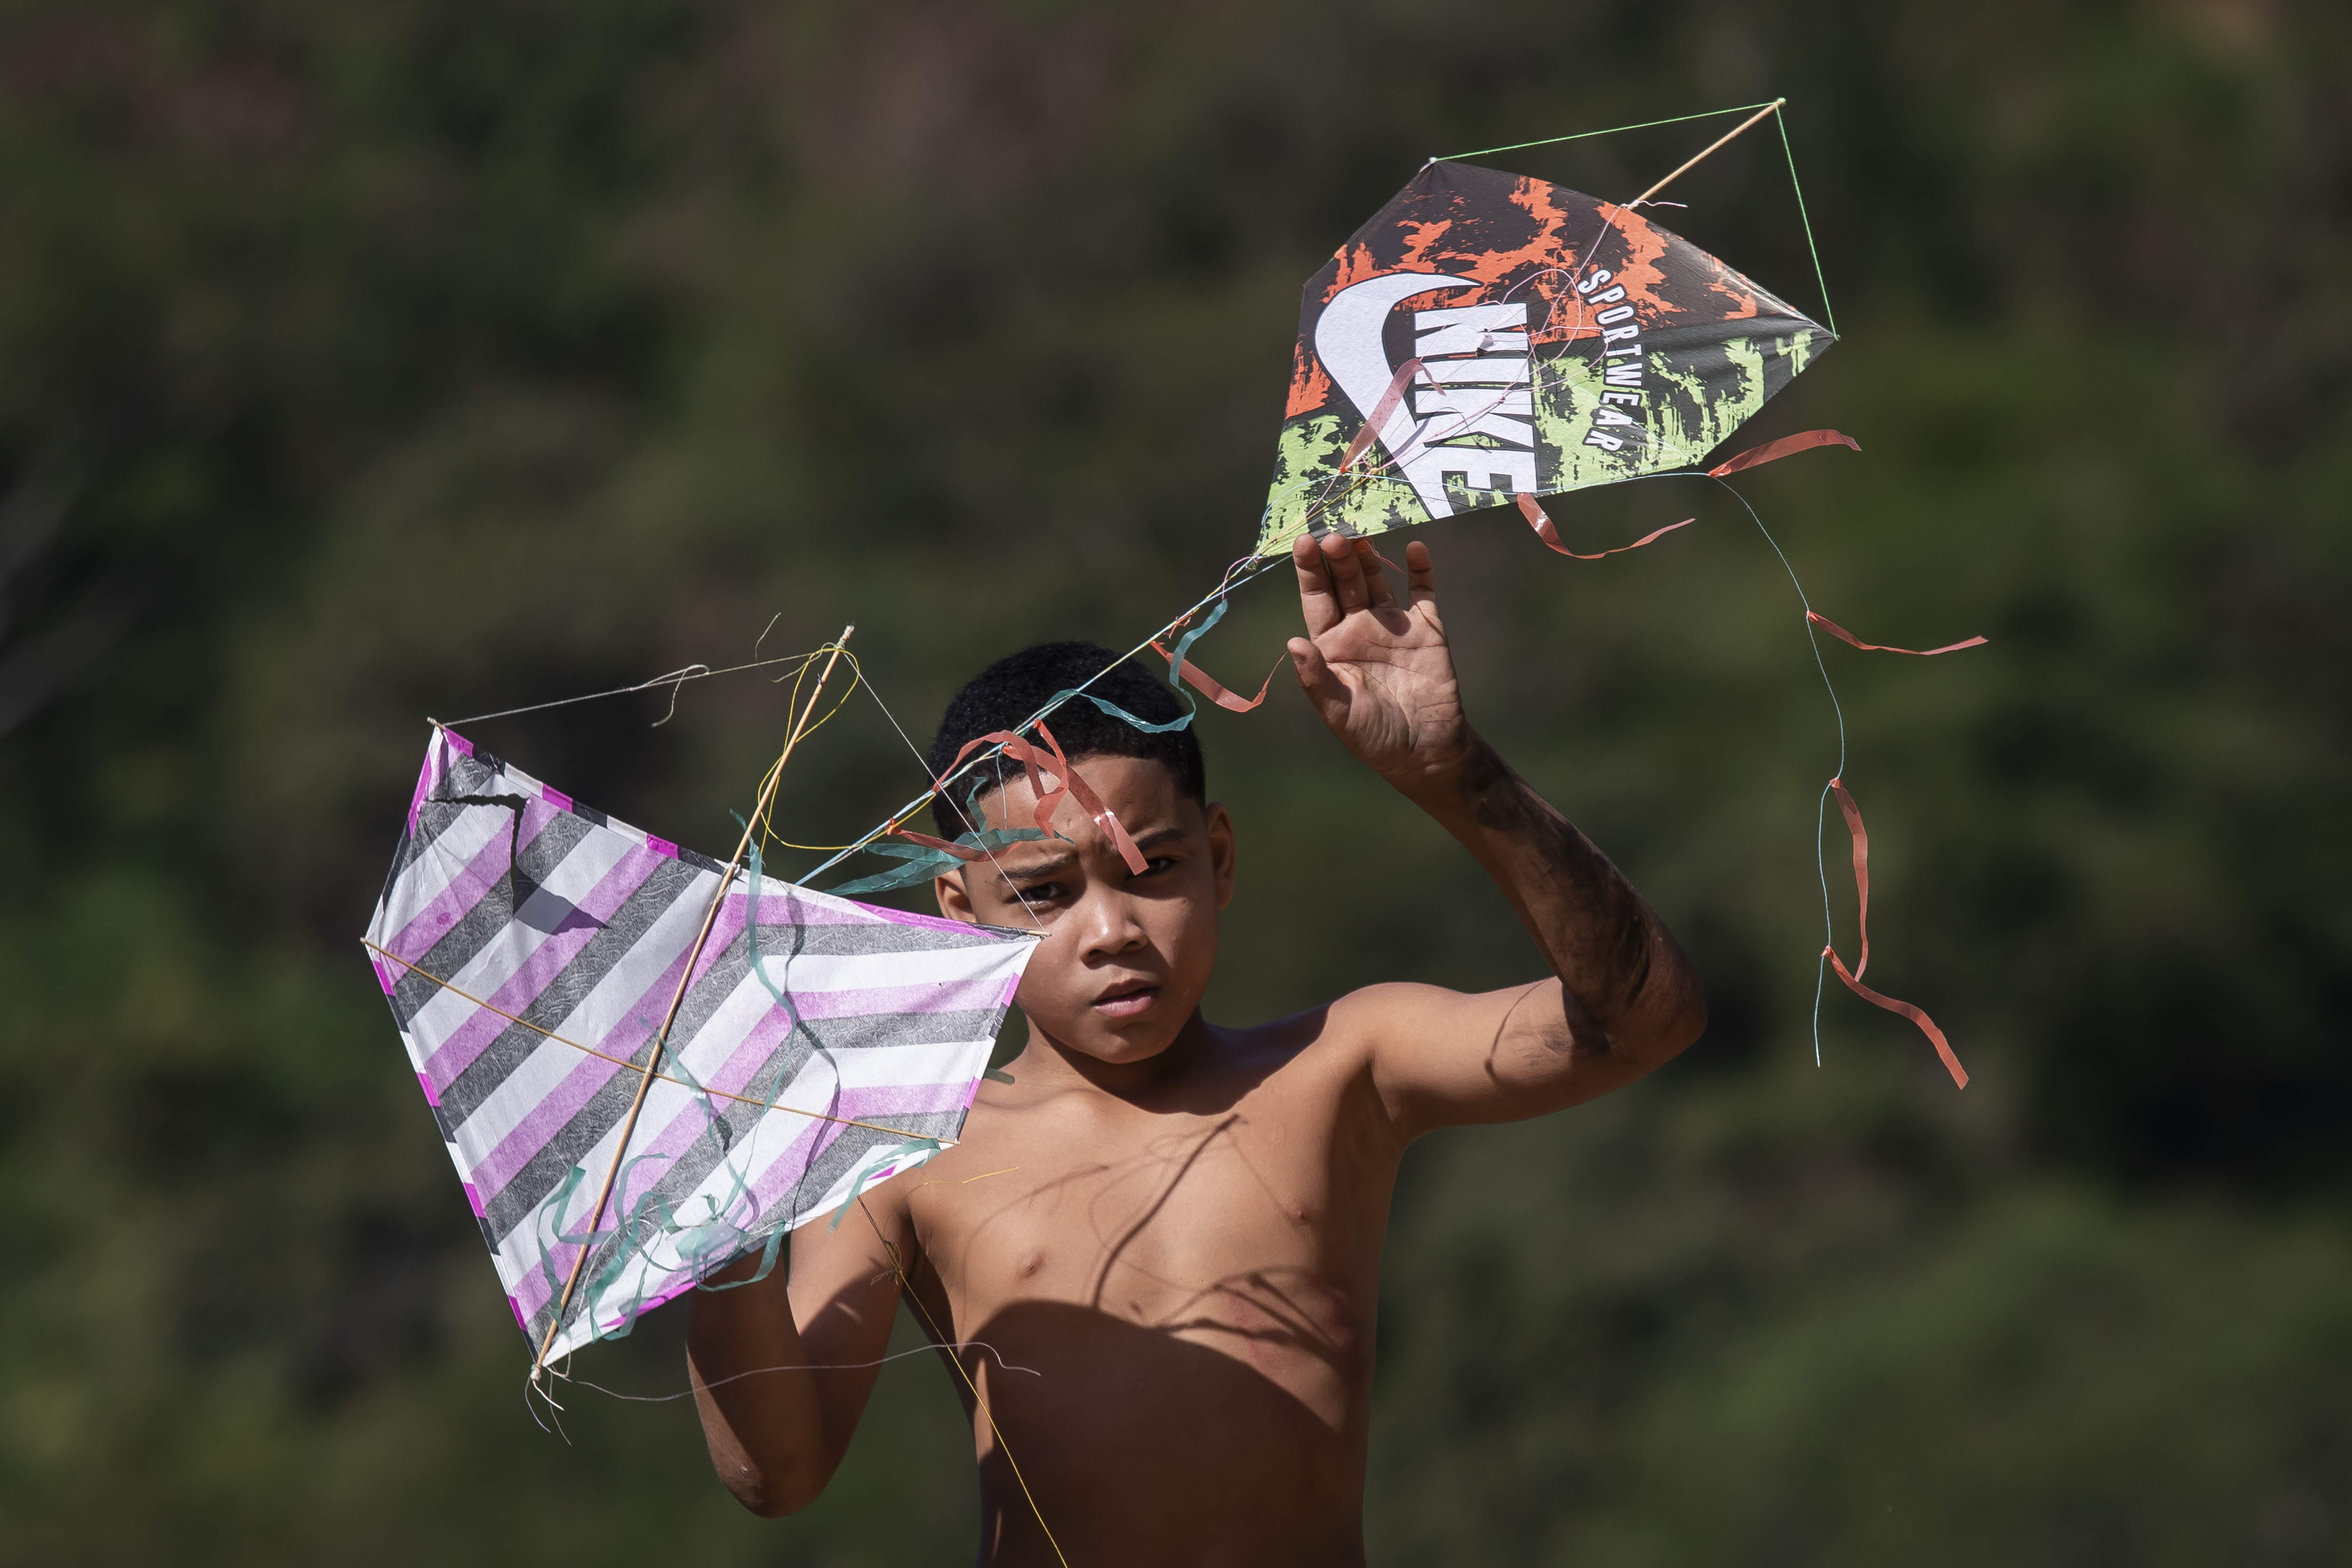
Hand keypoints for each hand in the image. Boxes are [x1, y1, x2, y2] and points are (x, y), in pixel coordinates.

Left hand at [1288, 533, 1468, 791]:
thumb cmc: (1373, 736)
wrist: (1426, 752)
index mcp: (1332, 644)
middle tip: (1335, 535)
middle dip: (1338, 557)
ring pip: (1377, 580)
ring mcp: (1393, 626)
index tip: (1304, 543)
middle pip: (1344, 582)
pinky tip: (1415, 549)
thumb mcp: (1338, 711)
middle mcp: (1359, 628)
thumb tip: (1291, 642)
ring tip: (1361, 533)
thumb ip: (1315, 678)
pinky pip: (1422, 592)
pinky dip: (1420, 570)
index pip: (1316, 598)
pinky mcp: (1426, 629)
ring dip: (1369, 557)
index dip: (1309, 571)